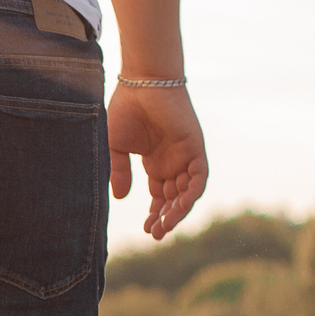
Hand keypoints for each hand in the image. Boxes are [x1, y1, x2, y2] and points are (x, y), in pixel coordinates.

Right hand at [106, 83, 206, 239]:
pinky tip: (179, 208)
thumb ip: (119, 172)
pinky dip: (191, 194)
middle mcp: (172, 162)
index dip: (155, 215)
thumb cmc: (126, 108)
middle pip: (174, 199)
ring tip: (165, 226)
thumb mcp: (115, 148)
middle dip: (166, 218)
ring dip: (178, 211)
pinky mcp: (195, 148)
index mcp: (156, 162)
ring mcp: (185, 155)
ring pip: (187, 192)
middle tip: (156, 234)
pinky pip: (199, 178)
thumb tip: (120, 199)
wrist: (142, 82)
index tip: (147, 230)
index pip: (159, 197)